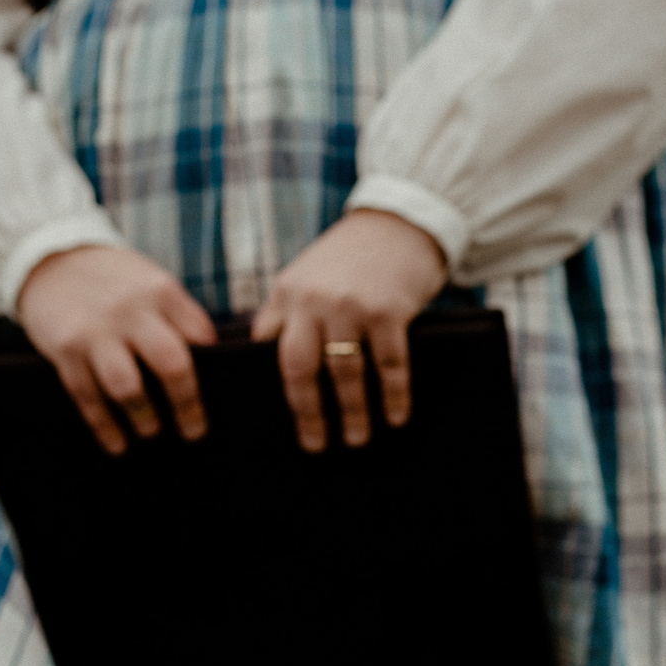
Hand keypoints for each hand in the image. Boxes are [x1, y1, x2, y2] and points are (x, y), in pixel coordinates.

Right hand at [18, 246, 216, 454]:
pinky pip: (88, 395)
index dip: (213, 369)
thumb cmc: (114, 282)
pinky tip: (117, 443)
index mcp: (160, 291)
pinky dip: (104, 425)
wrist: (50, 261)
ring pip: (127, 387)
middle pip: (171, 363)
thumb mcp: (150, 281)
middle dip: (186, 404)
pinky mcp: (65, 348)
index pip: (199, 336)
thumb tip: (210, 364)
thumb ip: (177, 315)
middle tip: (194, 432)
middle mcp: (130, 310)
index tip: (219, 397)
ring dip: (144, 417)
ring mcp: (95, 330)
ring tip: (152, 432)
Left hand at [251, 209, 448, 452]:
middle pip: (298, 369)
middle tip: (315, 445)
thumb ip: (293, 312)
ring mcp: (350, 305)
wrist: (401, 220)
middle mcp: (312, 300)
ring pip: (344, 373)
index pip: (264, 348)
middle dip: (306, 413)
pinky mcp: (388, 310)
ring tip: (357, 439)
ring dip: (352, 413)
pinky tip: (395, 417)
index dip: (269, 387)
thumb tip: (287, 372)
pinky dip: (393, 396)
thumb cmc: (353, 256)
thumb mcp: (310, 274)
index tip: (273, 421)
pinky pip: (389, 365)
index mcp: (285, 293)